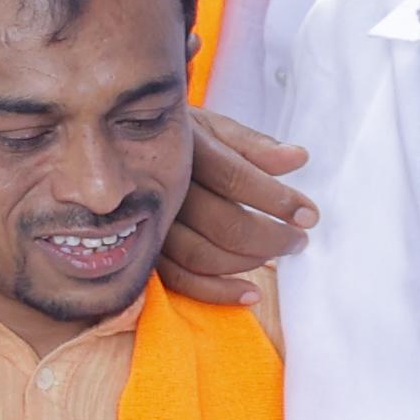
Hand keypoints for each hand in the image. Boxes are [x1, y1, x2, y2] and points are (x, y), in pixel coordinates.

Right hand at [157, 107, 311, 304]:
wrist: (110, 148)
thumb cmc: (174, 138)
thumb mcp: (208, 126)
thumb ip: (251, 144)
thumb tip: (299, 158)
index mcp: (182, 151)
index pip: (237, 179)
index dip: (277, 200)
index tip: (309, 215)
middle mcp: (163, 190)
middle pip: (225, 224)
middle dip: (272, 237)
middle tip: (299, 239)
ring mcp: (149, 224)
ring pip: (203, 256)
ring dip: (249, 263)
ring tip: (277, 255)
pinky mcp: (142, 252)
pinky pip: (178, 280)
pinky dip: (216, 292)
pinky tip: (249, 293)